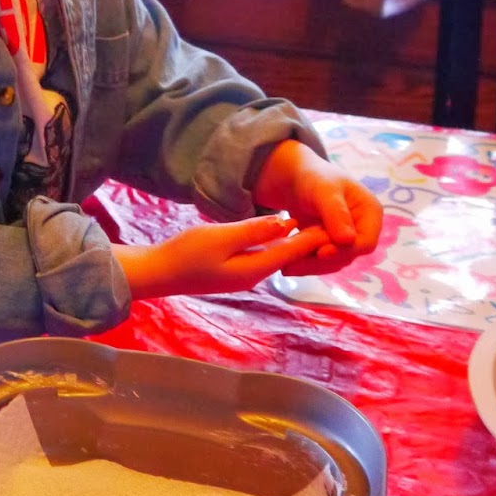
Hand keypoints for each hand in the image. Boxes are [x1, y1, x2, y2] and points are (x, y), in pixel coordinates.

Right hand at [113, 214, 331, 300]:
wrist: (158, 273)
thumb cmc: (186, 253)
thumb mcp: (221, 237)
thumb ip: (254, 231)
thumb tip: (286, 224)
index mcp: (255, 268)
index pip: (294, 251)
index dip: (315, 235)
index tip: (337, 220)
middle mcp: (255, 275)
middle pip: (290, 256)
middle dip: (312, 240)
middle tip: (335, 219)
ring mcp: (244, 275)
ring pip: (278, 256)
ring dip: (296, 242)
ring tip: (318, 223)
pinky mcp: (234, 271)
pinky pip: (265, 256)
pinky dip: (278, 244)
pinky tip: (283, 232)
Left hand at [253, 140, 382, 275]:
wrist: (295, 178)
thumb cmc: (313, 177)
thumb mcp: (324, 190)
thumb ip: (336, 213)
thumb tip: (348, 241)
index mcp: (370, 212)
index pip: (366, 242)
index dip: (346, 251)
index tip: (322, 253)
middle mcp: (362, 229)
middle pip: (348, 256)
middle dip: (322, 262)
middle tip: (294, 264)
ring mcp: (346, 240)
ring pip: (333, 263)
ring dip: (311, 267)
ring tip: (286, 266)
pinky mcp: (330, 246)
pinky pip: (320, 262)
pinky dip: (305, 264)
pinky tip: (287, 264)